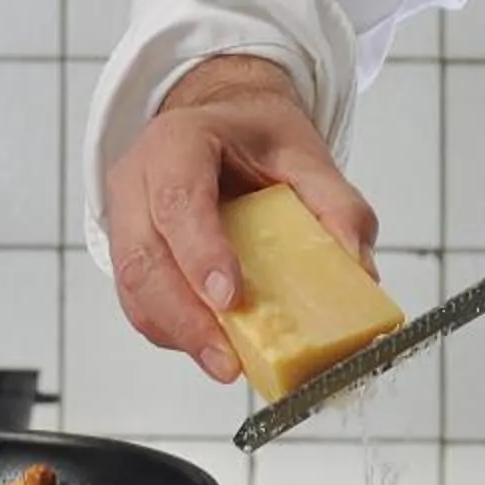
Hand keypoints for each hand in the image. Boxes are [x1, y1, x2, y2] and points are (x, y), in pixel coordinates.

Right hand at [101, 54, 378, 383]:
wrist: (220, 120)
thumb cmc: (254, 137)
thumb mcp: (305, 155)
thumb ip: (338, 206)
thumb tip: (359, 271)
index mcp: (179, 141)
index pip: (179, 199)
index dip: (200, 252)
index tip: (231, 298)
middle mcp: (139, 177)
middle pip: (143, 256)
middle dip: (184, 317)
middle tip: (228, 360)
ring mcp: (125, 216)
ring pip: (134, 286)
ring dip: (178, 332)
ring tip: (226, 364)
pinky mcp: (129, 251)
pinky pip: (139, 301)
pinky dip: (175, 331)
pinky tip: (213, 347)